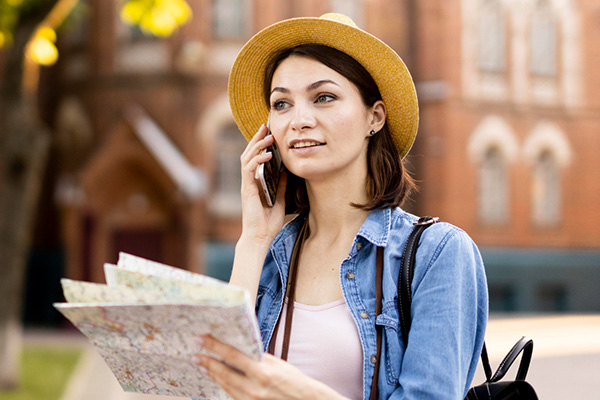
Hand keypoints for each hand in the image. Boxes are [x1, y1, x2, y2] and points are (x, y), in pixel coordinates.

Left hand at [194, 336, 347, 399]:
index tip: (202, 339)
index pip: (232, 356)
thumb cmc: (293, 380)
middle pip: (224, 373)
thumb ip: (257, 358)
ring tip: (202, 366)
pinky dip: (223, 384)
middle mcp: (254, 388)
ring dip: (212, 374)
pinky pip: (232, 394)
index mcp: (262, 372)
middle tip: (195, 354)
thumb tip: (239, 349)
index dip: (214, 347)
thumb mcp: (276, 364)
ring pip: (225, 385)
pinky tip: (217, 378)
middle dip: (207, 362)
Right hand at [239, 124, 286, 243]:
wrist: (260, 237)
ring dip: (257, 145)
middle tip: (266, 126)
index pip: (255, 158)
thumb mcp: (280, 199)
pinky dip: (258, 160)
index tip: (269, 133)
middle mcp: (249, 181)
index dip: (261, 145)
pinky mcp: (247, 189)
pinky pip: (249, 170)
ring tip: (267, 136)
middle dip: (257, 139)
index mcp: (255, 182)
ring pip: (247, 158)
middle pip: (249, 154)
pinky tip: (268, 154)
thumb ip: (281, 185)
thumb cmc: (268, 222)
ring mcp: (246, 185)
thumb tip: (286, 171)